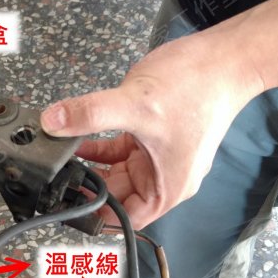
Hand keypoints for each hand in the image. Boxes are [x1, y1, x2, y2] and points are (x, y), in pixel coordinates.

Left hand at [41, 34, 265, 228]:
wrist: (225, 58)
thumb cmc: (198, 90)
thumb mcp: (136, 106)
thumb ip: (90, 115)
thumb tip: (52, 122)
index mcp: (166, 189)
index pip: (122, 219)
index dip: (92, 217)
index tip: (63, 205)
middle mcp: (160, 179)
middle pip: (114, 197)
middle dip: (85, 188)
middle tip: (53, 177)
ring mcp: (154, 158)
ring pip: (112, 173)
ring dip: (87, 166)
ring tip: (59, 157)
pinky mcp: (148, 136)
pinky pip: (115, 152)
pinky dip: (95, 147)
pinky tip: (74, 139)